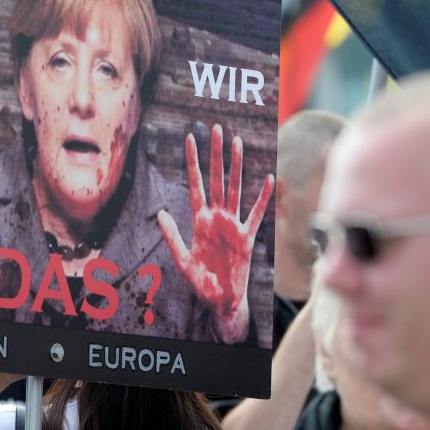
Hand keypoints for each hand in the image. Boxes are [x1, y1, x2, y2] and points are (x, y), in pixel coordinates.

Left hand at [158, 125, 273, 343]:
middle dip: (215, 154)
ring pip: (236, 189)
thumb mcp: (182, 261)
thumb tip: (160, 213)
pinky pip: (256, 214)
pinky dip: (263, 197)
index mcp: (199, 220)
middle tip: (216, 128)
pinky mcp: (247, 238)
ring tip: (237, 142)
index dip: (192, 162)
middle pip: (217, 179)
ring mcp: (233, 225)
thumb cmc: (201, 282)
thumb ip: (172, 237)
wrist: (221, 301)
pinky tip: (269, 178)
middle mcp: (216, 217)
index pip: (195, 184)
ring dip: (236, 166)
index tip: (189, 138)